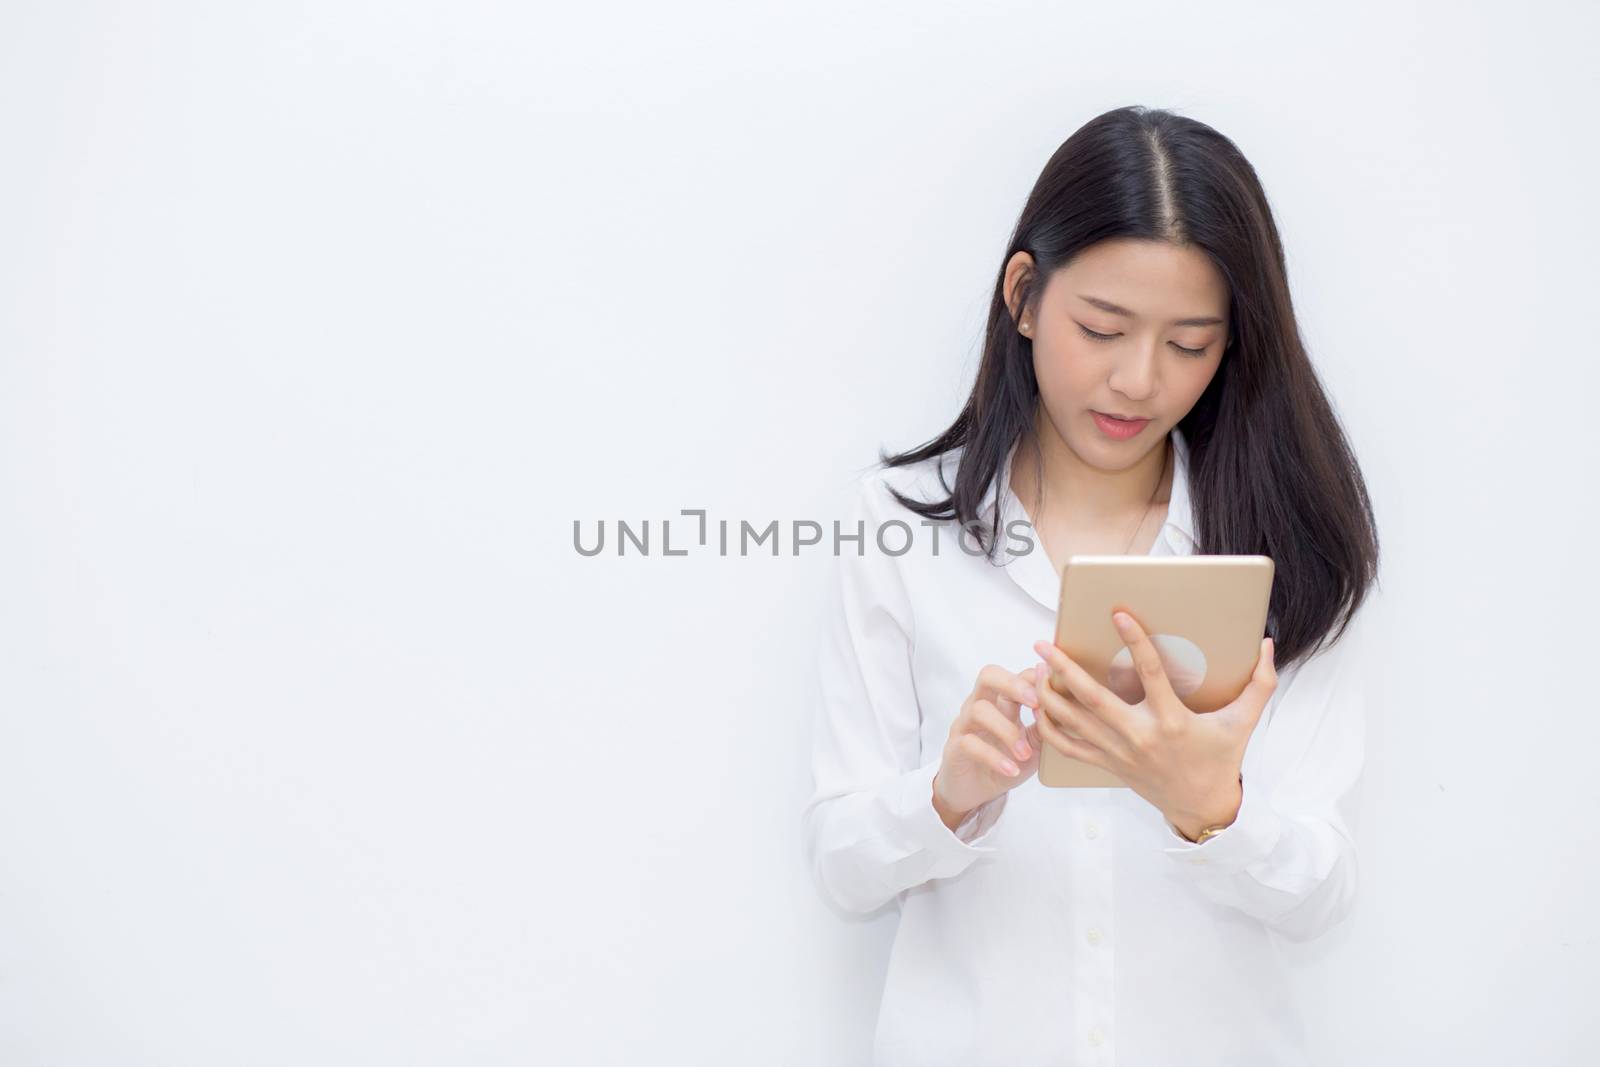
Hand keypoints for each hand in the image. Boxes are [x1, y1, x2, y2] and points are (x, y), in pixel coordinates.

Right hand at [931, 664, 1045, 830]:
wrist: (973, 791)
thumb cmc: (1006, 761)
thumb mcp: (1032, 745)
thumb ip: (1045, 727)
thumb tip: (1070, 711)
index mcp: (1001, 701)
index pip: (1015, 675)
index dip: (1034, 679)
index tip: (1055, 692)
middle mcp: (980, 705)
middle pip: (989, 676)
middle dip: (1014, 684)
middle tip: (1036, 703)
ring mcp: (965, 725)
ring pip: (979, 710)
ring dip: (1008, 732)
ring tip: (1025, 754)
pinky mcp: (955, 747)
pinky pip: (970, 743)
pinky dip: (994, 757)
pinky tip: (1011, 770)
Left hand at [1031, 610, 1277, 837]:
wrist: (1202, 806)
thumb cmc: (1222, 759)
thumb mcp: (1244, 722)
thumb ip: (1260, 683)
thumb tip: (1269, 645)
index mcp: (1172, 720)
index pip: (1151, 673)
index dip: (1135, 641)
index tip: (1117, 614)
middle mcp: (1141, 736)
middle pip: (1092, 698)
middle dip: (1064, 669)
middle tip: (1044, 644)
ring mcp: (1119, 753)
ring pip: (1073, 722)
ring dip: (1049, 695)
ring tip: (1034, 669)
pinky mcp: (1107, 765)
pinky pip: (1068, 747)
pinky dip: (1048, 727)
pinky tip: (1037, 706)